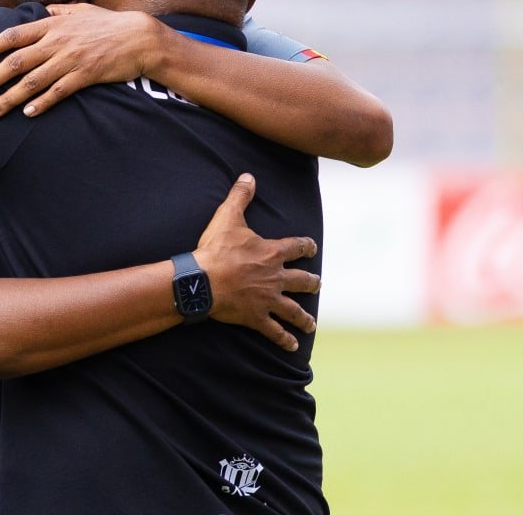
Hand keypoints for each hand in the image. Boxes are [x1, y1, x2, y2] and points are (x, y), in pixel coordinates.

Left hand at [0, 4, 161, 117]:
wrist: (140, 37)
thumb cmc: (109, 24)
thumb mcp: (81, 11)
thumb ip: (59, 11)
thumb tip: (43, 10)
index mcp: (52, 24)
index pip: (13, 36)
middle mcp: (57, 41)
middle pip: (16, 62)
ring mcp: (71, 59)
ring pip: (33, 80)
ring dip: (10, 97)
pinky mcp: (86, 75)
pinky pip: (58, 91)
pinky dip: (42, 102)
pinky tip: (28, 113)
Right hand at [193, 174, 319, 351]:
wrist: (205, 280)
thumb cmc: (216, 249)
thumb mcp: (228, 217)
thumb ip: (240, 196)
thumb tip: (249, 176)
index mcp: (271, 253)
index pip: (296, 247)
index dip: (305, 246)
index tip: (312, 248)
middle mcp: (275, 277)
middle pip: (301, 280)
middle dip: (310, 282)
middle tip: (317, 284)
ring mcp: (268, 299)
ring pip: (293, 309)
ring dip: (304, 317)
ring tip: (311, 324)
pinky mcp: (256, 317)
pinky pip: (274, 331)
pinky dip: (284, 339)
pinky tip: (293, 347)